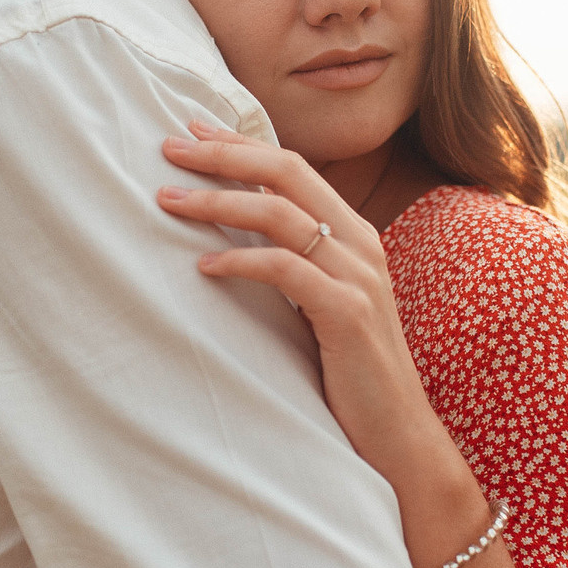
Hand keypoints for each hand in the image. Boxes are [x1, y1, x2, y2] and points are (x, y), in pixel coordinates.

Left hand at [158, 123, 471, 502]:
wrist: (399, 435)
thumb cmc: (350, 374)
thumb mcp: (322, 306)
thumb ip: (294, 265)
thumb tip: (232, 238)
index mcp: (355, 234)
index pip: (293, 167)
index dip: (241, 145)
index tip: (191, 131)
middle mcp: (361, 243)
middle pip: (285, 172)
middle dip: (223, 155)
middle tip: (168, 149)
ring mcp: (358, 275)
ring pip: (280, 213)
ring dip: (217, 202)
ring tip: (168, 201)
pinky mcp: (348, 313)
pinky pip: (284, 269)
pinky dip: (239, 261)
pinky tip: (203, 267)